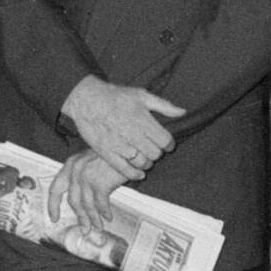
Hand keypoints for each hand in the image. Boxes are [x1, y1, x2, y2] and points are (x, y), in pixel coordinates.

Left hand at [45, 148, 128, 238]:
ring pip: (86, 205)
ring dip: (93, 218)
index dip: (53, 205)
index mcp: (71, 164)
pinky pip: (100, 204)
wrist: (129, 147)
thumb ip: (83, 175)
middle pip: (73, 201)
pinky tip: (108, 217)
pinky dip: (104, 212)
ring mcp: (87, 177)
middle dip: (79, 217)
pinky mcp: (100, 183)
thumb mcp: (92, 160)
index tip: (54, 218)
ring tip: (99, 226)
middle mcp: (76, 170)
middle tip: (85, 229)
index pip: (56, 188)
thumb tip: (83, 200)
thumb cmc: (113, 153)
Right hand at [60, 76, 183, 177]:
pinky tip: (138, 173)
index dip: (168, 144)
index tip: (165, 142)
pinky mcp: (107, 153)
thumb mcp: (141, 95)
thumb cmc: (116, 96)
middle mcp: (132, 134)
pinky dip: (134, 174)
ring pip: (142, 163)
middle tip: (153, 149)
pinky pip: (124, 170)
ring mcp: (119, 145)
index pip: (165, 141)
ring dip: (146, 163)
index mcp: (143, 120)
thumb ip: (163, 105)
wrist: (87, 100)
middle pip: (155, 154)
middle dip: (157, 153)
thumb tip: (182, 112)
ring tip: (144, 158)